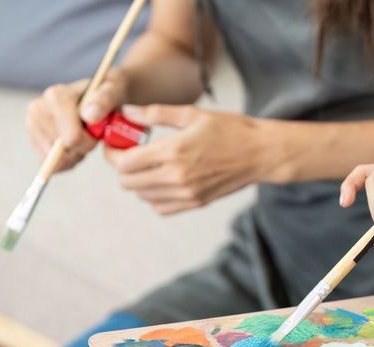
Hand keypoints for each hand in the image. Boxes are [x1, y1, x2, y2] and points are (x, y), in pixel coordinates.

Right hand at [26, 69, 127, 170]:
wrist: (101, 95)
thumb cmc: (110, 93)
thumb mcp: (115, 91)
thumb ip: (105, 100)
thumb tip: (90, 116)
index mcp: (56, 97)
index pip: (71, 138)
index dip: (89, 142)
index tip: (97, 132)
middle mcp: (38, 109)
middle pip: (62, 151)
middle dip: (82, 148)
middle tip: (91, 134)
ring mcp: (32, 124)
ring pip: (55, 160)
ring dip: (75, 155)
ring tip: (83, 138)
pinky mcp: (33, 138)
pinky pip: (50, 164)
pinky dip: (67, 161)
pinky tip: (75, 146)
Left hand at [104, 105, 281, 214]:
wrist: (260, 154)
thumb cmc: (229, 129)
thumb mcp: (191, 114)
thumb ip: (155, 114)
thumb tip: (126, 112)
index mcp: (172, 151)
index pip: (124, 163)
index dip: (113, 155)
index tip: (117, 145)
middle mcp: (176, 177)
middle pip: (128, 183)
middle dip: (123, 168)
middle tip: (131, 155)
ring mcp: (186, 193)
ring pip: (142, 196)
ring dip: (139, 182)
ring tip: (150, 166)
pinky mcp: (196, 203)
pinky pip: (161, 208)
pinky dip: (155, 196)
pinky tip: (163, 180)